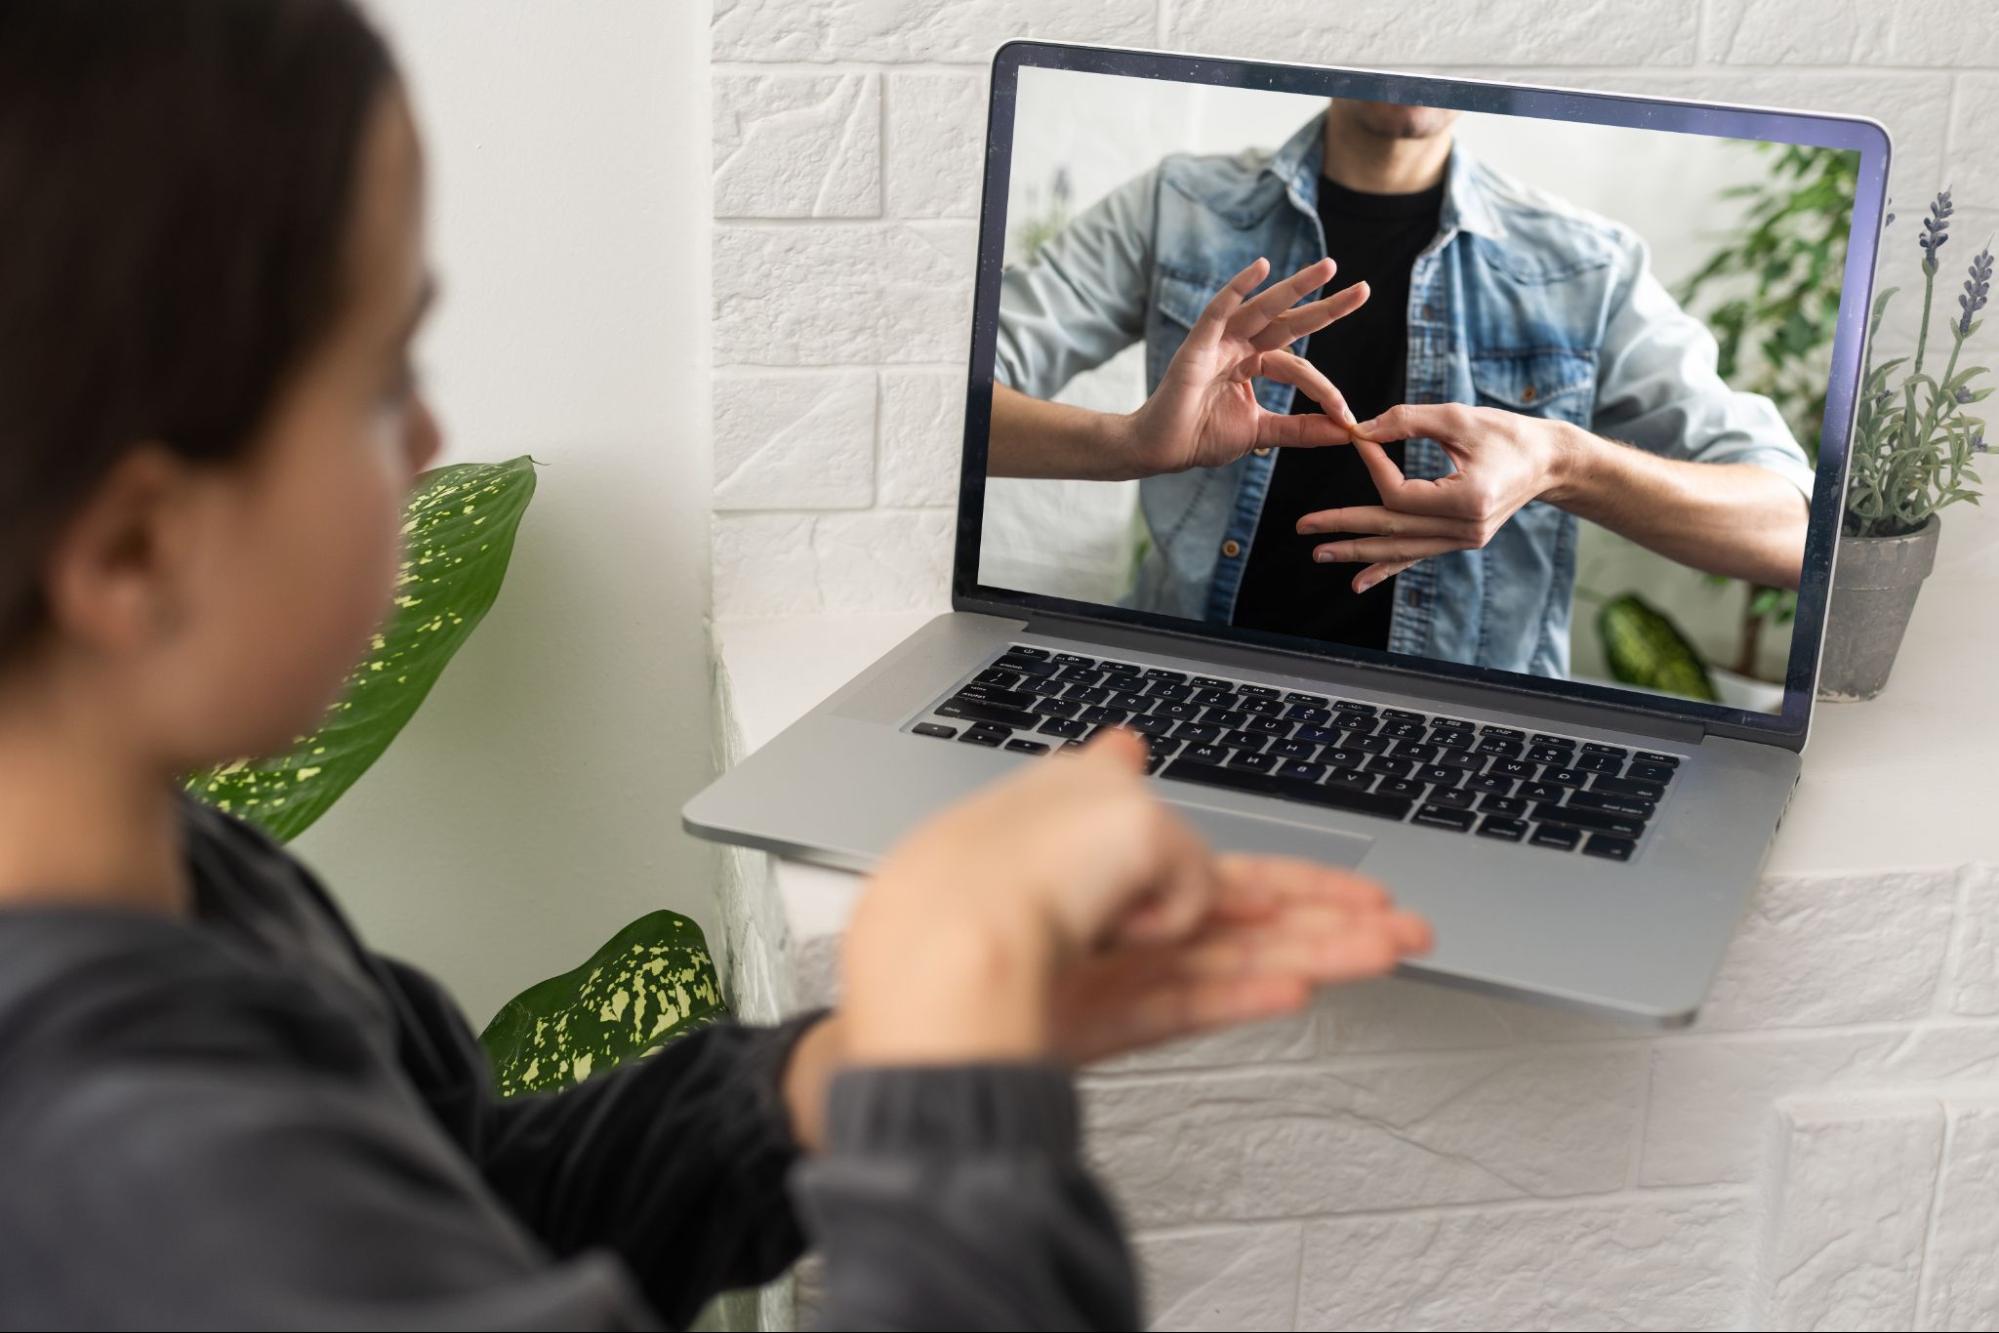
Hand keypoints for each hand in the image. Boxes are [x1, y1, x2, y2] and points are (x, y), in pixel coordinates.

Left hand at [833, 728, 1430, 1069]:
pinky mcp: (1082, 1031)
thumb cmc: (993, 880)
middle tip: (1398, 928)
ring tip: (1380, 956)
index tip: (1349, 888)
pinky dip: (1231, 998)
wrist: (936, 971)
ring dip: (1304, 955)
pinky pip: (1172, 1012)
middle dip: (1319, 919)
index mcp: (1083, 840)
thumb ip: (1160, 832)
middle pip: (1225, 916)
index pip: (1203, 857)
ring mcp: (1089, 973)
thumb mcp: (1108, 813)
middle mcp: (1090, 908)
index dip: (1283, 873)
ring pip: (1216, 963)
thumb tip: (1150, 803)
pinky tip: (1293, 992)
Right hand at [1121, 256, 1369, 475]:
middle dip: (1326, 306)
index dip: (1323, 389)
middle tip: (1364, 290)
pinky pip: (1219, 311)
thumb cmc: (1202, 437)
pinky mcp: (1197, 345)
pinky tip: (1261, 268)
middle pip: (1289, 321)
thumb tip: (1346, 431)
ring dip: (1296, 287)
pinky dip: (1237, 288)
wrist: (1163, 450)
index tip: (1345, 415)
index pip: (1299, 366)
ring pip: (1263, 309)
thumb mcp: (1263, 431)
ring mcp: (1219, 342)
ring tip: (1328, 268)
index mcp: (1254, 364)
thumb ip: (1302, 429)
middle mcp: (1239, 347)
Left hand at [1295, 403, 1579, 592]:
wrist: (1548, 461)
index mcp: (1468, 499)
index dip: (1373, 467)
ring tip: (1319, 552)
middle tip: (1304, 526)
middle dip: (1345, 527)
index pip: (1402, 494)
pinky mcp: (1460, 541)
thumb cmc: (1507, 434)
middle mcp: (1466, 529)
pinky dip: (1386, 568)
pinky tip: (1357, 583)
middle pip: (1392, 530)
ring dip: (1358, 552)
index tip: (1357, 439)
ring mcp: (1463, 541)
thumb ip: (1406, 420)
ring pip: (1400, 549)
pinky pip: (1416, 557)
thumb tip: (1358, 430)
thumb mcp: (1458, 418)